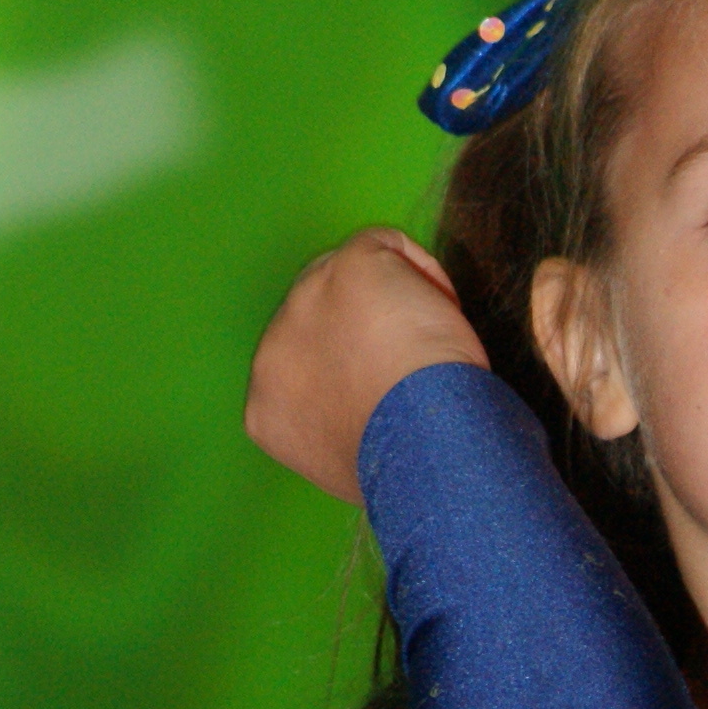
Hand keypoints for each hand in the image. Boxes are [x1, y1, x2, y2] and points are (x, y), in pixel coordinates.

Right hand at [245, 229, 483, 503]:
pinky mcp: (348, 270)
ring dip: (394, 298)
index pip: (303, 364)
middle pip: (319, 314)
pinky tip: (441, 306)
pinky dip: (420, 270)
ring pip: (350, 276)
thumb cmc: (403, 463)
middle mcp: (273, 349)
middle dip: (367, 328)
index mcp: (266, 409)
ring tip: (434, 338)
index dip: (351, 366)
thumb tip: (365, 414)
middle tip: (418, 358)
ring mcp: (303, 302)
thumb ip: (339, 426)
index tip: (388, 384)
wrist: (420, 441)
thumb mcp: (348, 460)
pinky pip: (383, 245)